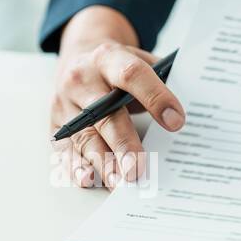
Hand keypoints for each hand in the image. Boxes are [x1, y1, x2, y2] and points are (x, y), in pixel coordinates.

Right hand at [51, 7, 185, 187]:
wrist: (78, 57)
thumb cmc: (116, 66)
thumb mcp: (138, 59)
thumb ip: (160, 79)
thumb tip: (183, 113)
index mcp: (107, 57)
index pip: (131, 75)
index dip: (155, 97)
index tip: (176, 122)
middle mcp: (82, 80)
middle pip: (105, 115)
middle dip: (124, 144)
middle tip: (139, 169)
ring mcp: (66, 104)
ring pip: (84, 137)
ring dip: (103, 163)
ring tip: (121, 183)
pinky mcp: (57, 125)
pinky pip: (65, 149)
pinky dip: (76, 166)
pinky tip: (90, 178)